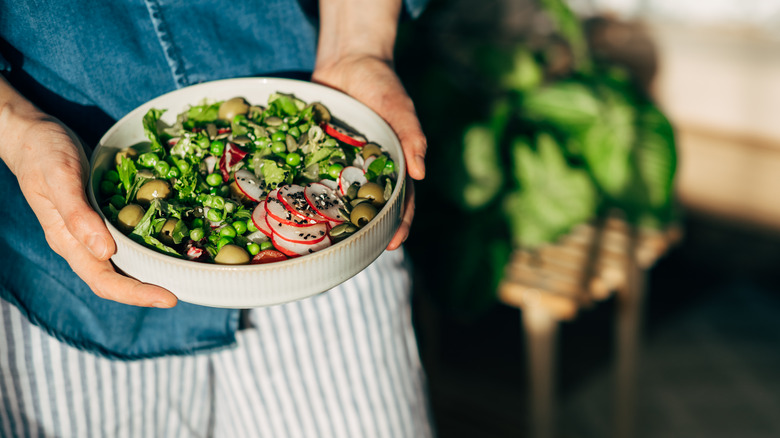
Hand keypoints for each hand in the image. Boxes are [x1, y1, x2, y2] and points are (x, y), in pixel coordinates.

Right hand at [0, 94, 177, 306]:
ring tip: (182, 273)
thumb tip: (105, 252)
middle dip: (149, 289)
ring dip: (150, 271)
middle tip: (185, 290)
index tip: (169, 298)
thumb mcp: (60, 177)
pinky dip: (148, 245)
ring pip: (123, 262)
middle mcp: (82, 243)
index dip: (136, 294)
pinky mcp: (103, 217)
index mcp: (68, 241)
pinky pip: (127, 238)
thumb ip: (78, 215)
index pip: (104, 281)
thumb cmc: (43, 154)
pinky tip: (169, 243)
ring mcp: (92, 231)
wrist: (33, 136)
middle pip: (117, 279)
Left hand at [312, 54, 425, 249]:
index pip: (401, 202)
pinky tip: (295, 211)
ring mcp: (343, 165)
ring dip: (333, 220)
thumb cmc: (382, 85)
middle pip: (369, 208)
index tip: (392, 244)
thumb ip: (412, 137)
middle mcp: (368, 171)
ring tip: (324, 243)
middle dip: (364, 232)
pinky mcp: (319, 155)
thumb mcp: (400, 108)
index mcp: (394, 166)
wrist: (348, 61)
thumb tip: (421, 172)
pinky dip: (307, 194)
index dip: (399, 225)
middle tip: (355, 254)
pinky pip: (314, 178)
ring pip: (339, 199)